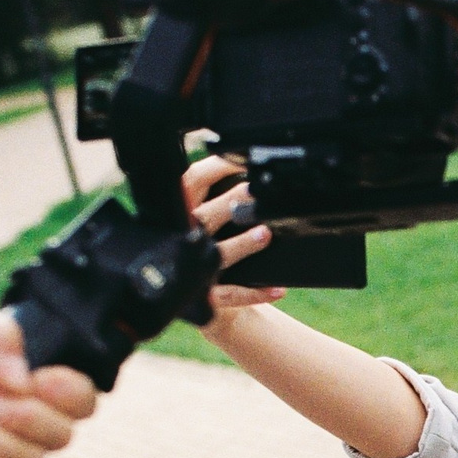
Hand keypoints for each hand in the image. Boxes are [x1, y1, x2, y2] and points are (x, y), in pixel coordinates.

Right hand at [186, 154, 288, 324]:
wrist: (188, 297)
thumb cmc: (201, 246)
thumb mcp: (198, 218)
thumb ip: (214, 196)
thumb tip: (248, 170)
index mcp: (179, 213)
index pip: (192, 181)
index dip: (216, 167)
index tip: (242, 159)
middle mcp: (184, 239)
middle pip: (203, 216)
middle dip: (229, 202)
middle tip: (253, 191)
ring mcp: (193, 270)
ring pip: (217, 256)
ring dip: (242, 245)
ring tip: (265, 234)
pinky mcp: (205, 297)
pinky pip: (231, 295)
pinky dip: (255, 292)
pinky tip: (278, 289)